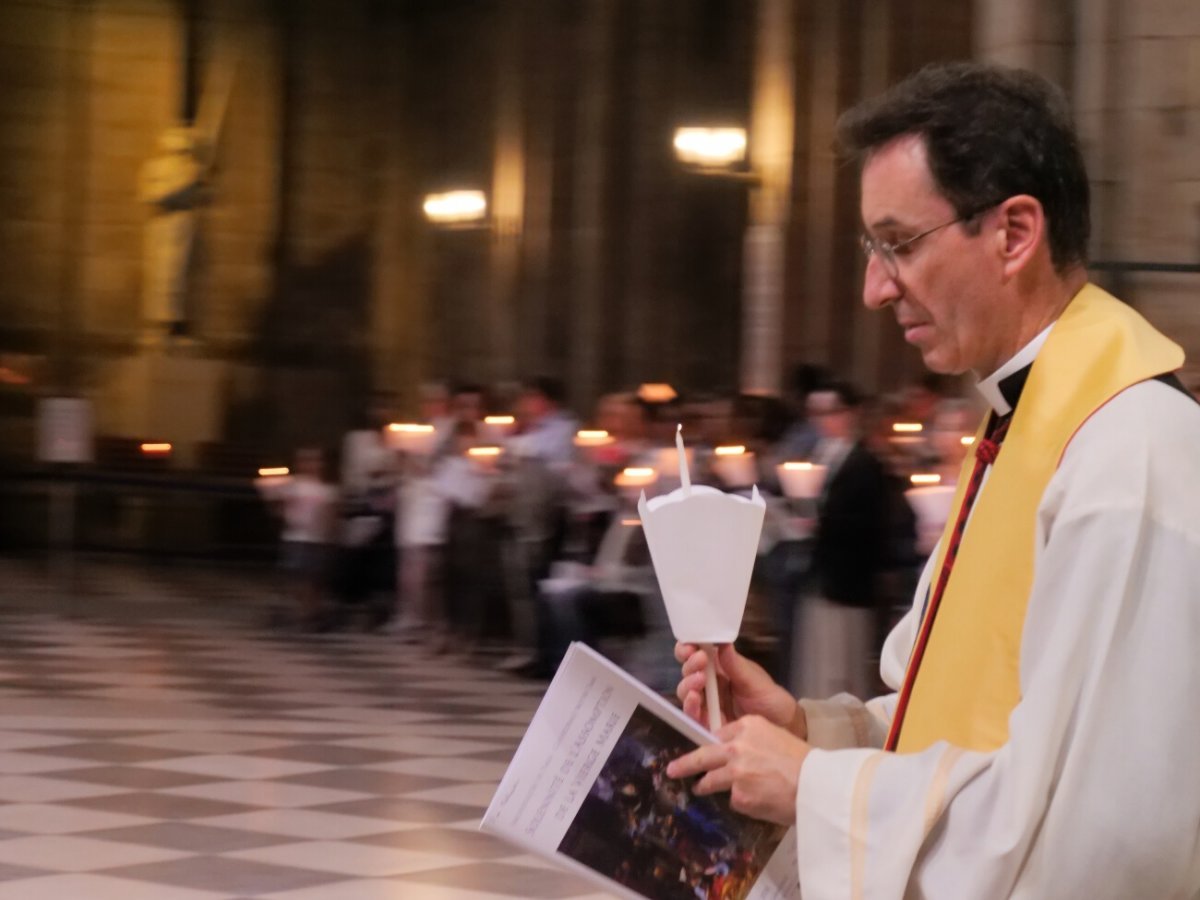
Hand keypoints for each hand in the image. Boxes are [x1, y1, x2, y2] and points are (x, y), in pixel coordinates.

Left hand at [666, 715, 809, 825]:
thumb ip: (750, 740)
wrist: (817, 785)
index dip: (711, 745)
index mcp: (747, 726)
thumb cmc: (802, 761)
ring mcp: (734, 772)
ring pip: (710, 780)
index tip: (703, 752)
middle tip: (672, 769)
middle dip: (684, 763)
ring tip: (699, 789)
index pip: (718, 735)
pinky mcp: (738, 796)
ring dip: (704, 785)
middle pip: (702, 755)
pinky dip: (740, 802)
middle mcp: (736, 746)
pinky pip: (732, 800)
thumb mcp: (774, 736)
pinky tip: (755, 802)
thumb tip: (733, 754)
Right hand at [674, 642, 805, 737]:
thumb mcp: (754, 680)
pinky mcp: (708, 724)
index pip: (696, 653)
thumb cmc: (770, 699)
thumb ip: (735, 665)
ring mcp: (707, 704)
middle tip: (699, 660)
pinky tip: (695, 699)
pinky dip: (690, 707)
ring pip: (686, 693)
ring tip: (698, 681)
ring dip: (688, 685)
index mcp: (719, 667)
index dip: (688, 648)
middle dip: (690, 665)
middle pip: (687, 672)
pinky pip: (693, 716)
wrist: (782, 726)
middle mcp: (709, 684)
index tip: (690, 646)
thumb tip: (722, 643)